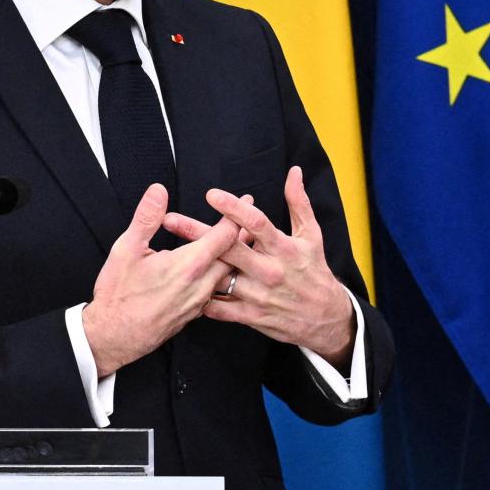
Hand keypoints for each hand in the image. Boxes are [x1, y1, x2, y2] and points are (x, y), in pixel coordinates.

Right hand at [83, 183, 242, 376]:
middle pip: (234, 257)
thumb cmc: (118, 295)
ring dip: (232, 258)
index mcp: (189, 265)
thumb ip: (146, 218)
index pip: (224, 236)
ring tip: (238, 243)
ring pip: (226, 276)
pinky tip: (214, 272)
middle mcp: (201, 285)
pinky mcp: (193, 314)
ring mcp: (199, 302)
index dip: (238, 215)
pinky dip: (220, 276)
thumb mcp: (126, 249)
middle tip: (250, 221)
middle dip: (243, 237)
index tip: (247, 202)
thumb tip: (158, 191)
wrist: (114, 336)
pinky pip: (215, 291)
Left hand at [162, 166, 356, 366]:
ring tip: (164, 254)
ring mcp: (260, 295)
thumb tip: (293, 172)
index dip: (233, 208)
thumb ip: (299, 203)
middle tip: (170, 220)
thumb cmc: (315, 271)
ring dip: (193, 265)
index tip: (211, 194)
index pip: (257, 223)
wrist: (325, 318)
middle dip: (197, 233)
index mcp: (284, 248)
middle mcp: (270, 270)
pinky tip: (182, 287)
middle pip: (229, 248)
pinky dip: (202, 299)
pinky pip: (221, 308)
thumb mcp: (312, 235)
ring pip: (221, 278)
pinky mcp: (252, 316)